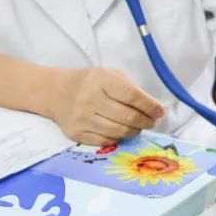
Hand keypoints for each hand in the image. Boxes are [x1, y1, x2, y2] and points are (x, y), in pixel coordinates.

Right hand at [47, 67, 165, 145]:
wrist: (55, 92)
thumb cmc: (89, 82)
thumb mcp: (109, 74)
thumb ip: (130, 88)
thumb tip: (153, 108)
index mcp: (100, 80)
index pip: (131, 95)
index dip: (149, 106)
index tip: (160, 111)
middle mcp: (90, 99)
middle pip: (127, 117)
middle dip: (145, 121)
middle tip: (152, 122)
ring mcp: (82, 118)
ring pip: (118, 132)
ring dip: (134, 131)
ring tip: (138, 127)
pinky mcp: (77, 134)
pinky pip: (105, 141)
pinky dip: (118, 138)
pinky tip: (121, 132)